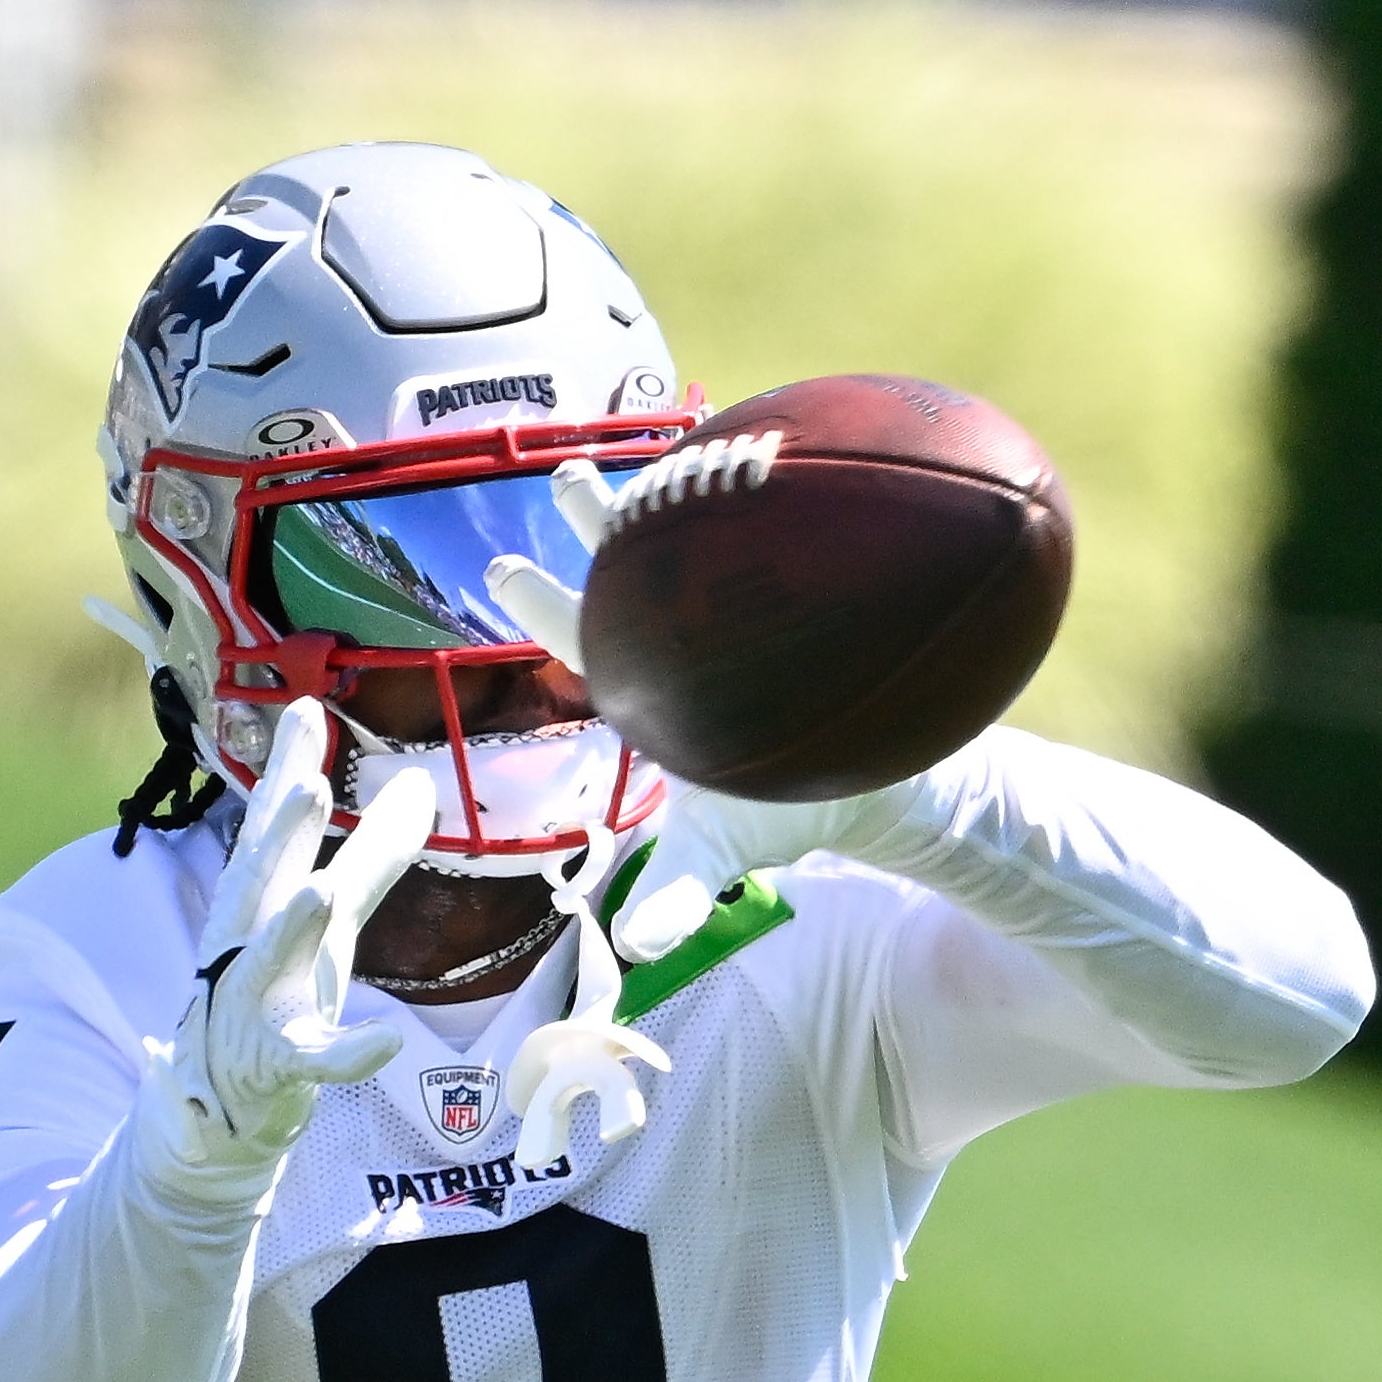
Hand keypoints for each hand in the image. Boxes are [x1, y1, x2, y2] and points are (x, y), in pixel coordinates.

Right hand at [143, 698, 434, 1175]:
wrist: (216, 1102)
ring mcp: (256, 1003)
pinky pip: (315, 1058)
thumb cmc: (277, 992)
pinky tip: (385, 1043)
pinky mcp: (278, 1064)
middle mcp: (246, 944)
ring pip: (272, 962)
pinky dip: (348, 1052)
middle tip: (305, 786)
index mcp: (258, 903)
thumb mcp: (326, 919)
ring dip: (292, 928)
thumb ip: (371, 854)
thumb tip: (418, 784)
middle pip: (261, 882)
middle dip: (280, 836)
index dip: (286, 773)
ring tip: (319, 894)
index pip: (271, 830)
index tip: (305, 712)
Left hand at [483, 463, 913, 962]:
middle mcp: (689, 640)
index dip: (544, 605)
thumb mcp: (727, 851)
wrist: (880, 784)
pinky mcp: (805, 592)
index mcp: (654, 686)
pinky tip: (762, 440)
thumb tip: (637, 946)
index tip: (501, 566)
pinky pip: (778, 532)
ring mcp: (747, 612)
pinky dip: (768, 490)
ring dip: (679, 487)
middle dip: (594, 523)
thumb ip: (679, 890)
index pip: (586, 638)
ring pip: (702, 537)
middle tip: (562, 473)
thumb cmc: (788, 809)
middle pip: (633, 573)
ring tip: (660, 435)